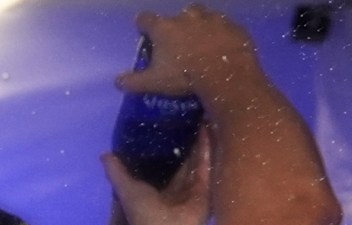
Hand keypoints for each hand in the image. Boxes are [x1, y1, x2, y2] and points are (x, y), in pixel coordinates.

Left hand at [103, 126, 214, 224]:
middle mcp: (169, 189)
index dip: (156, 147)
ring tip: (198, 116)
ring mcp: (188, 189)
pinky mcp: (204, 188)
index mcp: (149, 191)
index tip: (158, 124)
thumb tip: (104, 153)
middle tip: (182, 115)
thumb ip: (116, 172)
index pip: (153, 165)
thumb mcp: (125, 189)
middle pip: (176, 161)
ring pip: (192, 160)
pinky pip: (205, 165)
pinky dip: (206, 148)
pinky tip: (207, 128)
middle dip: (179, 142)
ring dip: (195, 141)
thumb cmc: (144, 214)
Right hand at [121, 6, 263, 102]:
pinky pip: (225, 27)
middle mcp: (187, 17)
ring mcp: (213, 19)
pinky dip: (222, 35)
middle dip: (178, 24)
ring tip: (203, 42)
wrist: (226, 74)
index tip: (145, 33)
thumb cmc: (184, 76)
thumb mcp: (154, 82)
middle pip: (179, 14)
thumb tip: (117, 81)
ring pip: (204, 16)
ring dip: (202, 26)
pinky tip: (222, 48)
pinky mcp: (233, 26)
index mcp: (164, 28)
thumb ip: (134, 81)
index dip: (144, 25)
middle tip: (180, 41)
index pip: (146, 19)